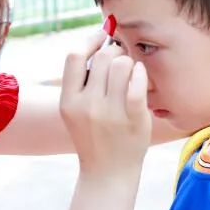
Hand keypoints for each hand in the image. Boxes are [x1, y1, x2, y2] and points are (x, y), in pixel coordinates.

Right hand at [60, 30, 151, 175]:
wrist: (108, 173)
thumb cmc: (94, 136)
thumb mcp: (75, 111)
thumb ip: (82, 80)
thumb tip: (98, 38)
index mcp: (69, 101)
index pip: (74, 56)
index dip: (90, 41)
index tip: (102, 36)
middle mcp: (87, 106)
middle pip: (102, 57)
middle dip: (114, 52)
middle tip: (121, 60)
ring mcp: (111, 113)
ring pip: (122, 65)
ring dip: (129, 63)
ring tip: (130, 73)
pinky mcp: (133, 119)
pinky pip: (138, 84)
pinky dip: (140, 73)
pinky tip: (140, 74)